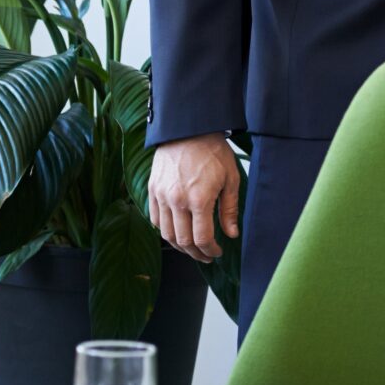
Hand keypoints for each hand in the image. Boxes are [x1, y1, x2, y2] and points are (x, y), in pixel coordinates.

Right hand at [147, 135, 240, 264]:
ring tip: (191, 247)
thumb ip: (230, 210)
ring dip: (179, 245)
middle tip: (206, 255)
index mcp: (199, 199)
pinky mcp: (152, 189)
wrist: (187, 128)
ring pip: (166, 233)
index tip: (217, 252)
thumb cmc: (212, 151)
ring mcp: (162, 195)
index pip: (202, 238)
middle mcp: (177, 201)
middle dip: (196, 253)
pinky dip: (165, 230)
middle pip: (183, 241)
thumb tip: (231, 234)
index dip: (210, 251)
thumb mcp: (231, 179)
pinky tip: (176, 230)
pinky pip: (155, 219)